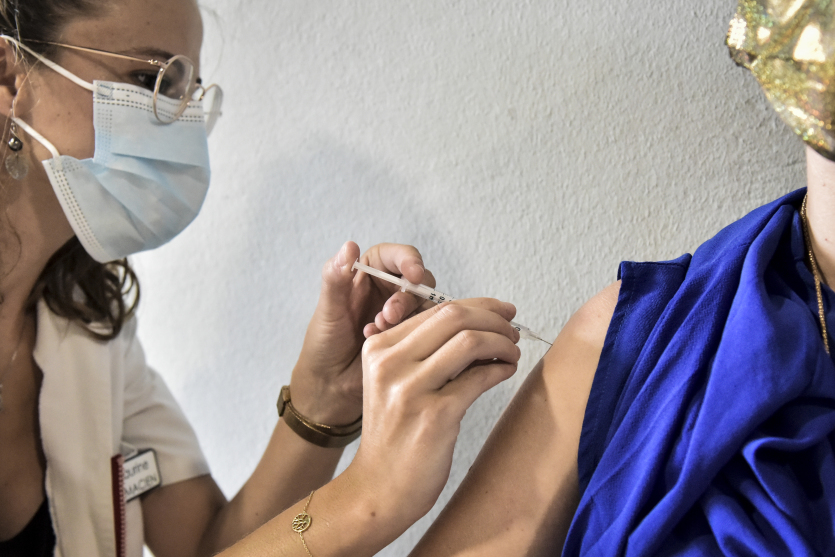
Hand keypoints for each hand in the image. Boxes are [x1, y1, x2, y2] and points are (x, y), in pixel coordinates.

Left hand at [290, 241, 434, 424]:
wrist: (330, 386)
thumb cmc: (324, 346)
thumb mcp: (328, 311)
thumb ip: (336, 278)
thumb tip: (349, 246)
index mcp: (367, 275)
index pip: (394, 256)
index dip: (408, 260)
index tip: (412, 273)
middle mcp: (387, 291)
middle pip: (417, 279)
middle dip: (407, 295)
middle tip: (389, 315)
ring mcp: (402, 314)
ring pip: (424, 304)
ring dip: (407, 316)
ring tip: (378, 331)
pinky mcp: (412, 336)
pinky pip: (427, 327)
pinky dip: (412, 333)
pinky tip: (385, 343)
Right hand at [345, 298, 521, 536]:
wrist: (380, 488)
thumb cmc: (395, 435)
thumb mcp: (395, 382)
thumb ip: (425, 351)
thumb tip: (481, 324)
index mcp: (379, 348)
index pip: (437, 309)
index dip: (479, 306)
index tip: (502, 312)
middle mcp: (389, 363)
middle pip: (454, 317)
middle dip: (494, 319)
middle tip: (513, 331)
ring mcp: (409, 389)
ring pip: (469, 341)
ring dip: (502, 342)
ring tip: (512, 353)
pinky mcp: (434, 416)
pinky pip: (478, 377)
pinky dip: (500, 368)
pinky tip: (506, 371)